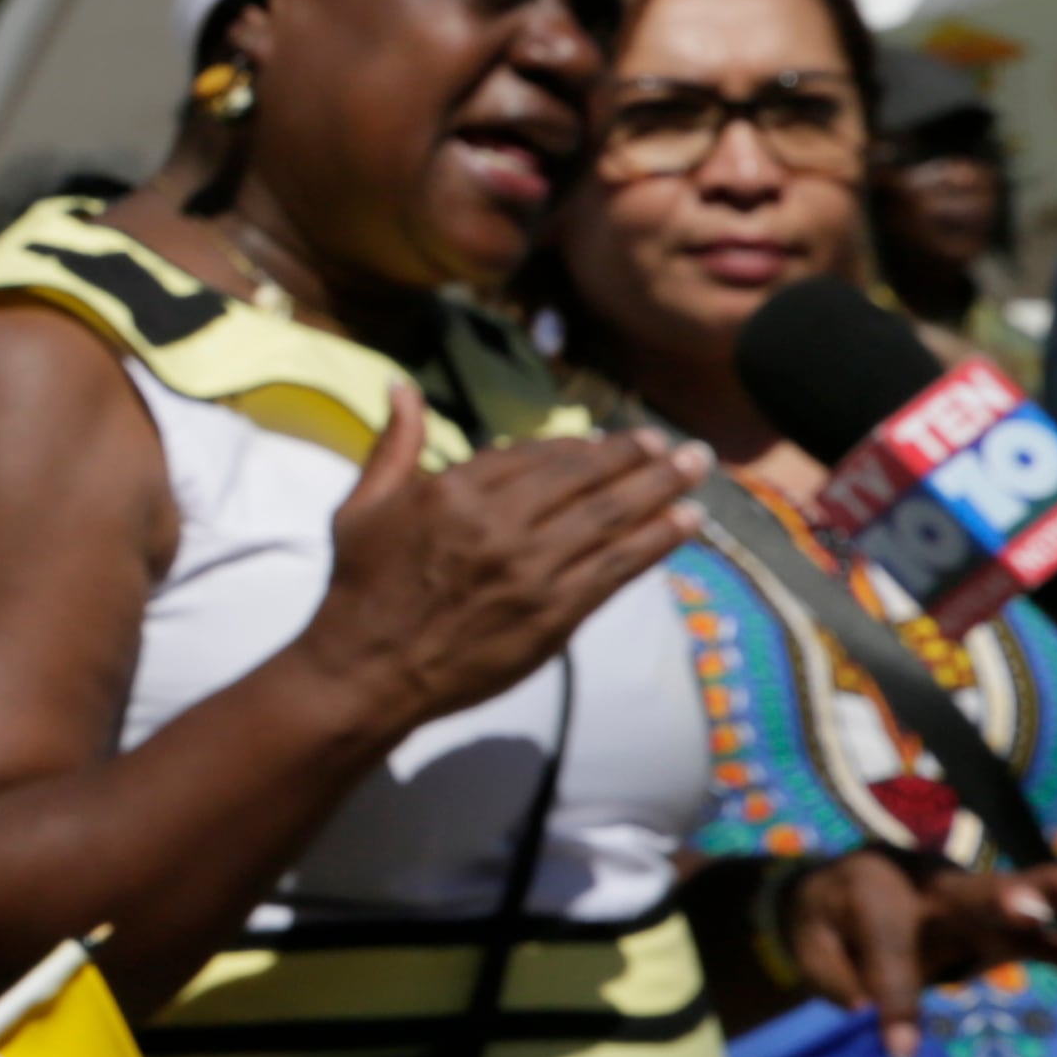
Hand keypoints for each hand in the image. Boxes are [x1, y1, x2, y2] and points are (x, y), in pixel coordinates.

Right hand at [291, 389, 704, 739]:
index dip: (579, 446)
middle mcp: (498, 525)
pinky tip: (686, 521)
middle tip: (676, 445)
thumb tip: (402, 386)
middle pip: (584, 478)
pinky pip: (617, 567)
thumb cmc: (360, 588)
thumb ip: (394, 445)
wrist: (366, 671)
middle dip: (637, 456)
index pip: (533, 455)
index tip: (609, 441)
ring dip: (662, 488)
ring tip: (696, 467)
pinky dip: (658, 540)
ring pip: (611, 517)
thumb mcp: (362, 507)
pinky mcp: (554, 614)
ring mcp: (531, 570)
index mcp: (453, 492)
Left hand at [780, 848, 1056, 1056]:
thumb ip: (830, 973)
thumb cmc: (828, 917)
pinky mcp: (998, 928)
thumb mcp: (807, 940)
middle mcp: (930, 888)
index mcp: (873, 889)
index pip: (890, 951)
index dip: (895, 1001)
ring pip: (1017, 900)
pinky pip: (1037, 943)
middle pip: (970, 893)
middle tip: (1026, 907)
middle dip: (1001, 900)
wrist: (847, 883)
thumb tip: (868, 1007)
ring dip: (1054, 899)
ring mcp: (971, 905)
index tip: (900, 1052)